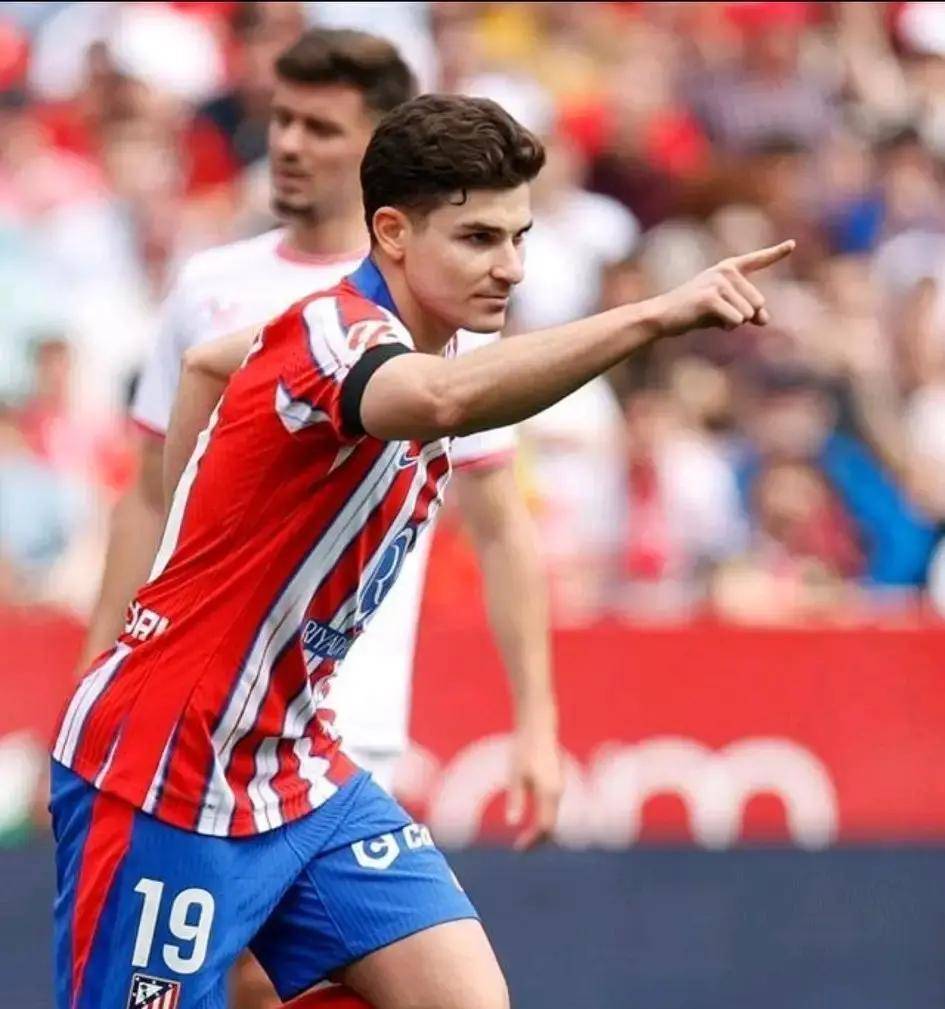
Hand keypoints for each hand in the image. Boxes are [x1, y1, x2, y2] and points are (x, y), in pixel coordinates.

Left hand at [506, 718, 562, 850]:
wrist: (539, 728)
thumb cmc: (524, 750)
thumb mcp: (515, 775)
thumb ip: (516, 799)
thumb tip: (512, 823)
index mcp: (549, 793)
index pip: (545, 827)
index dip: (532, 841)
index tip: (517, 849)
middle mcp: (558, 792)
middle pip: (552, 826)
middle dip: (538, 840)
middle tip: (521, 849)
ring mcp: (559, 787)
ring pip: (554, 817)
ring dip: (542, 831)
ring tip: (526, 840)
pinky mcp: (557, 782)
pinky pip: (553, 809)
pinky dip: (545, 820)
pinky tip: (532, 821)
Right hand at [648, 240, 794, 337]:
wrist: (663, 316)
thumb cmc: (694, 312)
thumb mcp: (725, 310)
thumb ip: (748, 312)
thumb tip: (765, 320)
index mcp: (729, 268)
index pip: (758, 260)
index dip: (777, 252)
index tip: (792, 244)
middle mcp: (726, 271)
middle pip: (758, 302)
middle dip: (744, 316)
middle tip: (718, 314)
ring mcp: (718, 283)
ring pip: (748, 313)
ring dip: (733, 322)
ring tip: (711, 316)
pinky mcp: (711, 298)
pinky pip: (736, 320)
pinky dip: (726, 327)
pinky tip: (708, 321)